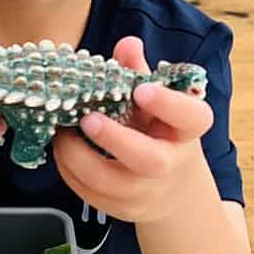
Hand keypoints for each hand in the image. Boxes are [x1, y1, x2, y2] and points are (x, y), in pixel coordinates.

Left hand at [52, 36, 213, 222]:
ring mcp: (145, 192)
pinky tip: (63, 150)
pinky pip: (89, 194)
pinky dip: (69, 171)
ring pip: (109, 182)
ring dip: (76, 155)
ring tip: (62, 132)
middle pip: (149, 160)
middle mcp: (170, 164)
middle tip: (87, 118)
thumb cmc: (161, 134)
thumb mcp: (157, 103)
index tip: (142, 89)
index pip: (191, 117)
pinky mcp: (121, 209)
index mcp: (186, 131)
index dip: (168, 104)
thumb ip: (139, 73)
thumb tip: (127, 43)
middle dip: (114, 138)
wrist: (172, 190)